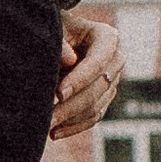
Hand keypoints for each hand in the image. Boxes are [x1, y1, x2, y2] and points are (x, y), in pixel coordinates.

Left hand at [49, 13, 120, 139]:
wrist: (55, 38)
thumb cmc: (53, 29)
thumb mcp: (54, 28)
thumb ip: (59, 42)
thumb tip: (69, 60)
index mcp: (107, 38)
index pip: (98, 61)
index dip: (80, 78)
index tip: (58, 94)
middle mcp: (115, 60)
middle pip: (99, 87)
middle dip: (71, 105)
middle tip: (46, 118)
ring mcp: (112, 80)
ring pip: (96, 106)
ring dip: (70, 119)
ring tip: (45, 126)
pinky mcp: (104, 97)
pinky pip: (94, 117)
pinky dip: (75, 126)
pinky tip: (54, 133)